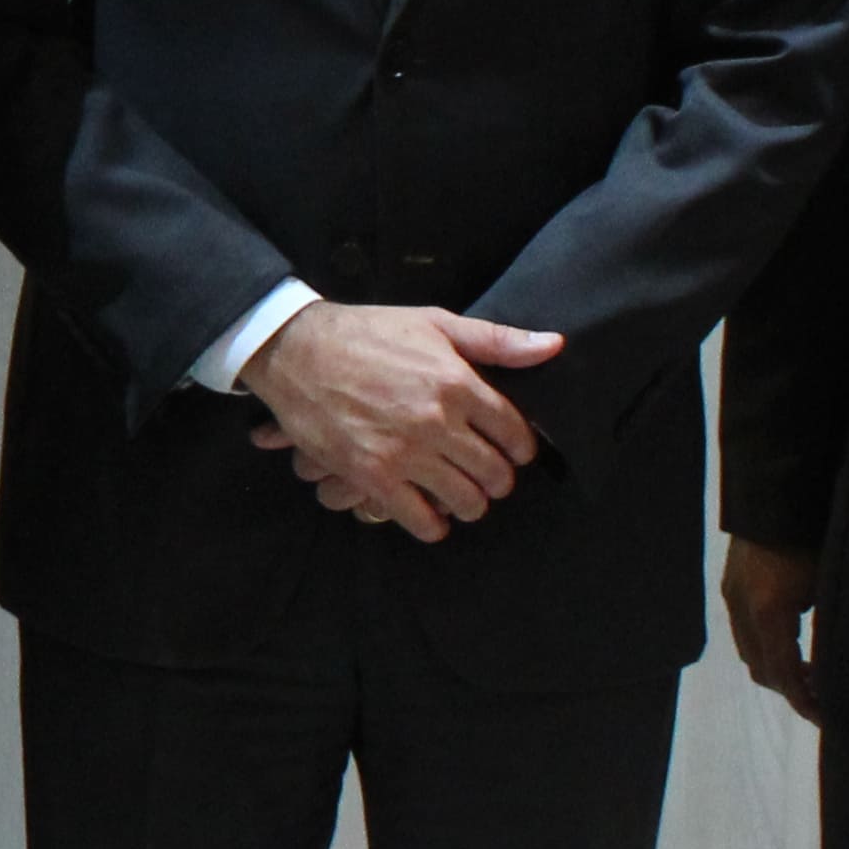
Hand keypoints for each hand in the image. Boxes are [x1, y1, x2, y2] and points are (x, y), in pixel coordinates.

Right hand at [240, 303, 563, 539]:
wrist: (295, 350)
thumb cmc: (367, 332)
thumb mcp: (435, 322)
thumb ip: (497, 340)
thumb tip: (553, 346)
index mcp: (458, 383)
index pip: (514, 433)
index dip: (520, 449)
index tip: (513, 453)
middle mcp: (437, 421)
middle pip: (494, 473)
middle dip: (498, 480)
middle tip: (488, 479)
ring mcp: (404, 452)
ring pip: (464, 500)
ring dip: (470, 505)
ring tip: (462, 498)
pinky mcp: (371, 475)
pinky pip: (419, 519)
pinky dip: (432, 526)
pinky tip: (431, 517)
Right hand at [723, 537, 820, 718]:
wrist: (777, 494)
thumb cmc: (814, 536)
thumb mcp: (829, 585)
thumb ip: (828, 629)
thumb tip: (838, 666)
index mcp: (769, 611)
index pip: (783, 673)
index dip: (804, 701)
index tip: (827, 717)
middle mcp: (742, 609)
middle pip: (761, 669)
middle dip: (791, 689)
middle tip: (825, 695)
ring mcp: (732, 596)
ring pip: (750, 652)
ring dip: (778, 668)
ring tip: (811, 671)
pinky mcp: (731, 586)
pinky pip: (746, 632)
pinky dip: (768, 647)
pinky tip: (794, 642)